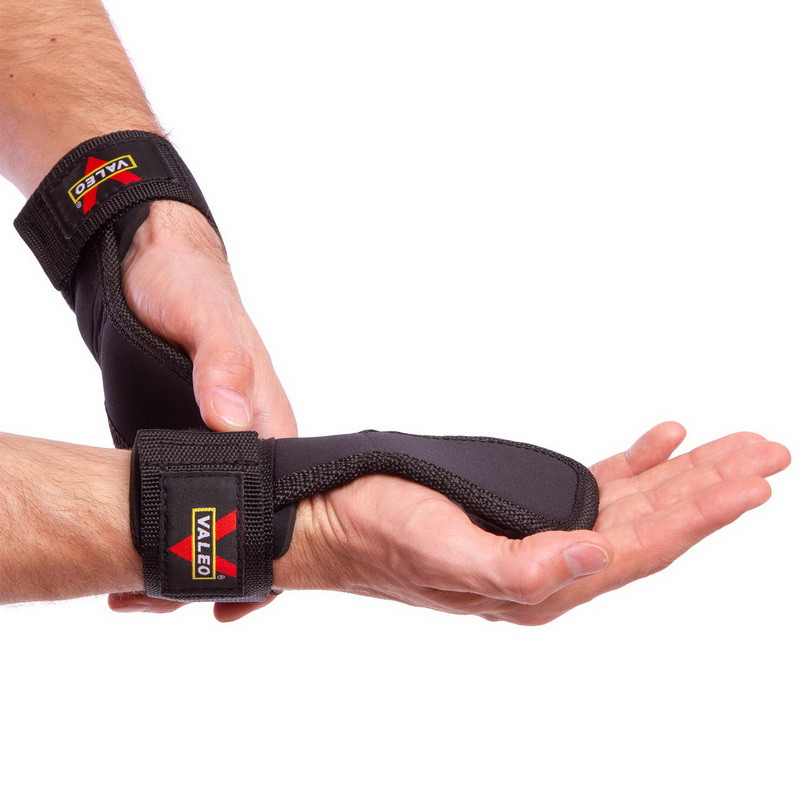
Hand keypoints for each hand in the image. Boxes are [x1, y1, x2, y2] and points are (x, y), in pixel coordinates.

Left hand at [108, 199, 295, 617]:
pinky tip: (133, 552)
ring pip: (212, 511)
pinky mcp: (181, 441)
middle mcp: (249, 438)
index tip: (231, 595)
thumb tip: (232, 422)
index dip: (264, 549)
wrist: (151, 265)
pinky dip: (162, 527)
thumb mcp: (206, 320)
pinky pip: (180, 493)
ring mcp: (215, 443)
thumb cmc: (186, 287)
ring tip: (136, 596)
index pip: (285, 498)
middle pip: (248, 516)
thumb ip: (224, 368)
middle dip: (216, 566)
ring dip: (183, 553)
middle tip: (159, 603)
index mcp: (270, 417)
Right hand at [269, 422, 788, 624]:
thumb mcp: (440, 551)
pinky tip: (659, 442)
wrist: (335, 521)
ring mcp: (541, 535)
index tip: (753, 482)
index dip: (699, 515)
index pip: (640, 547)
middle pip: (652, 524)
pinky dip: (634, 463)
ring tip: (733, 446)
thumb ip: (518, 569)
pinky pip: (597, 486)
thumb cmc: (378, 535)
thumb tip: (591, 558)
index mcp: (541, 583)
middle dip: (711, 489)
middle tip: (768, 452)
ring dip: (684, 474)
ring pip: (633, 503)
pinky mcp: (523, 508)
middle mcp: (553, 564)